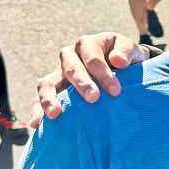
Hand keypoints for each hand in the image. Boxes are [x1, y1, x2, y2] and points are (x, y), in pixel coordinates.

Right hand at [31, 31, 146, 125]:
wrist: (121, 67)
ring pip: (47, 83)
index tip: (116, 91)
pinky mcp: (54, 90)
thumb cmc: (126, 58)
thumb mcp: (131, 49)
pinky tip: (38, 125)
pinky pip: (39, 99)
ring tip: (55, 114)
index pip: (92, 57)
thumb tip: (118, 61)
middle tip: (93, 99)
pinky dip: (37, 111)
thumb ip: (127, 52)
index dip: (103, 73)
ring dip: (49, 98)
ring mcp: (59, 74)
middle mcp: (70, 56)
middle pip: (70, 68)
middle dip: (81, 83)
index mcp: (87, 44)